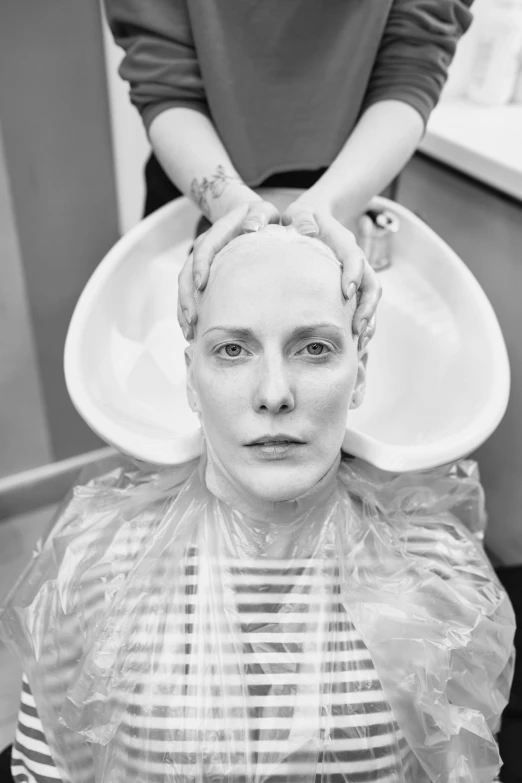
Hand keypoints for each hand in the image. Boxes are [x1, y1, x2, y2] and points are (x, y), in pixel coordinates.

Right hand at [178, 198, 279, 338]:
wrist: (250, 218)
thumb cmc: (260, 217)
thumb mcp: (263, 211)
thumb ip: (259, 216)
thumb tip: (251, 228)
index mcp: (217, 232)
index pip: (204, 248)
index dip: (200, 266)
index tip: (202, 285)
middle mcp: (203, 248)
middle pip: (187, 272)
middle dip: (187, 297)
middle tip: (192, 319)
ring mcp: (200, 263)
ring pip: (185, 286)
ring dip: (184, 309)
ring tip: (189, 332)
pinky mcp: (202, 275)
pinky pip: (190, 294)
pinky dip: (188, 311)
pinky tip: (192, 331)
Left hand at [281, 201, 380, 348]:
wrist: (313, 219)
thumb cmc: (302, 218)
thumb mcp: (299, 212)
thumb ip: (302, 218)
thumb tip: (309, 231)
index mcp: (342, 240)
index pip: (354, 255)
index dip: (353, 273)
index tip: (346, 292)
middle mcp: (355, 259)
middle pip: (371, 283)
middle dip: (367, 307)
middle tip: (356, 329)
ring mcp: (357, 274)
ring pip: (371, 299)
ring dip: (368, 321)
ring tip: (359, 344)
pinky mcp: (353, 287)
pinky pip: (363, 307)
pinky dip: (362, 326)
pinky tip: (354, 345)